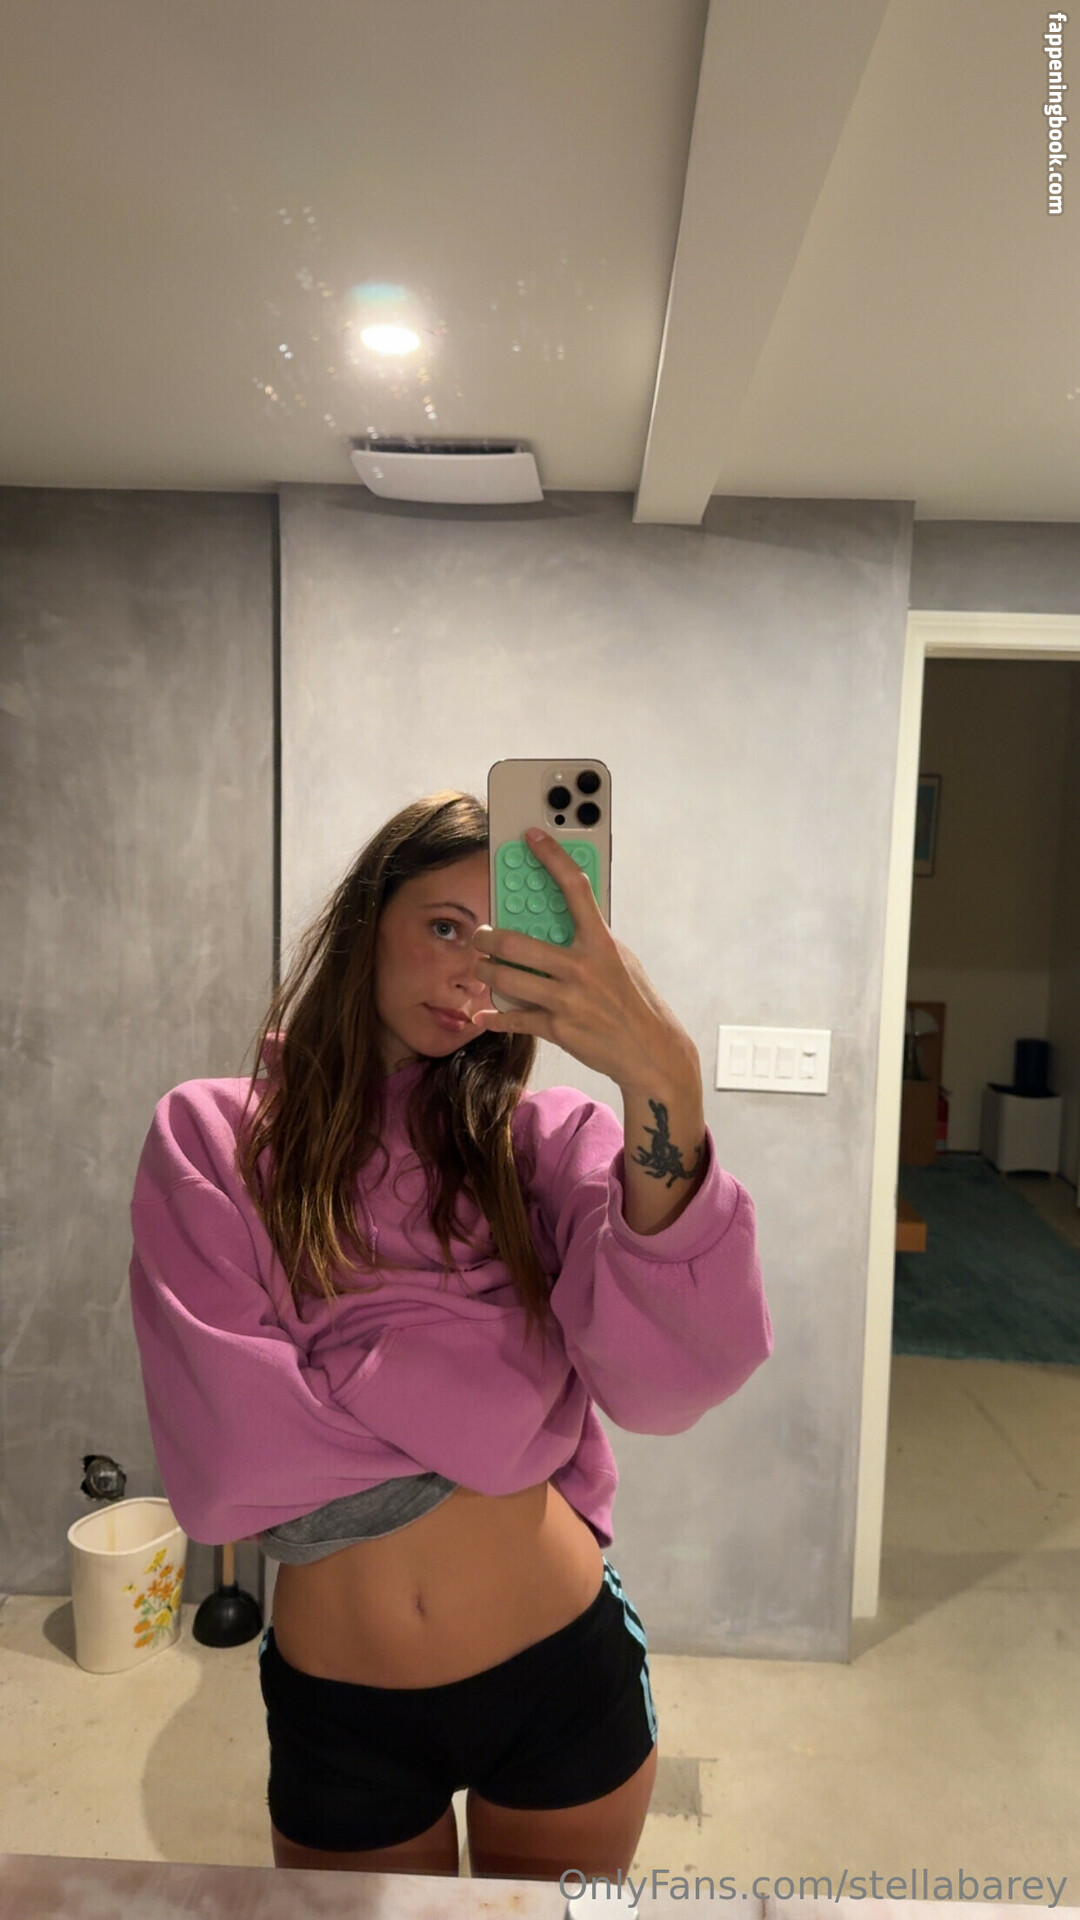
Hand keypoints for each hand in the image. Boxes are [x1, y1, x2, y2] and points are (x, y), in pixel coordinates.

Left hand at [469, 829, 700, 1095]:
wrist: (650, 1051)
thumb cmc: (634, 1002)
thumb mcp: (621, 960)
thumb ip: (592, 940)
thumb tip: (561, 921)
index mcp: (601, 942)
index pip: (574, 888)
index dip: (552, 858)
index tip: (532, 837)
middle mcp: (582, 967)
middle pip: (517, 942)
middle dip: (487, 938)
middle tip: (479, 936)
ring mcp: (568, 999)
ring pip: (506, 978)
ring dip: (484, 972)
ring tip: (479, 967)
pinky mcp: (558, 1028)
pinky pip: (515, 1018)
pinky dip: (493, 1018)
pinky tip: (481, 1015)